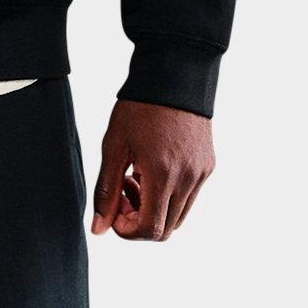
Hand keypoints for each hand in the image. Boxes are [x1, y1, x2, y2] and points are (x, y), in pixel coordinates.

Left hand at [90, 100, 214, 240]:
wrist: (174, 77)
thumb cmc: (139, 108)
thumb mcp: (114, 148)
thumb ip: (106, 192)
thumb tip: (99, 230)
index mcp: (163, 175)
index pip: (150, 230)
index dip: (127, 230)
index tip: (113, 211)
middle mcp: (188, 179)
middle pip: (165, 229)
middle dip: (139, 220)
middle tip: (123, 192)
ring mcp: (201, 173)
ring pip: (178, 216)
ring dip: (154, 209)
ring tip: (136, 177)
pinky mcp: (208, 166)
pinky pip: (188, 197)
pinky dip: (168, 195)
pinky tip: (152, 168)